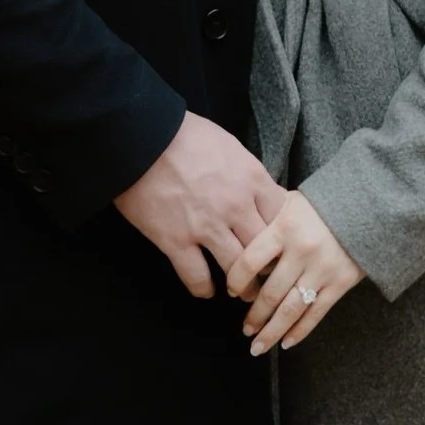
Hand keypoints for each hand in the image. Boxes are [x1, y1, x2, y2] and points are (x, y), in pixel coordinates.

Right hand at [113, 111, 287, 298]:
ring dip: (241, 286)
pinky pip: (197, 278)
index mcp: (251, 178)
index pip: (282, 218)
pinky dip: (204, 288)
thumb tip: (257, 193)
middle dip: (267, 267)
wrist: (142, 135)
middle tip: (265, 276)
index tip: (277, 243)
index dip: (281, 234)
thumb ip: (246, 172)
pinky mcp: (176, 241)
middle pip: (265, 250)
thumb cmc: (184, 133)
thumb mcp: (228, 144)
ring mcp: (206, 226)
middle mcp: (235, 206)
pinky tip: (207, 289)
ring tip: (240, 291)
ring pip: (237, 271)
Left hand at [226, 190, 364, 354]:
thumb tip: (238, 232)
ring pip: (291, 309)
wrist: (364, 208)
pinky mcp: (339, 283)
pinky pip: (315, 314)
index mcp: (284, 228)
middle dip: (255, 315)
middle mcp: (301, 251)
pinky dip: (299, 332)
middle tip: (245, 329)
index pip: (251, 260)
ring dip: (272, 331)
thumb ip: (266, 217)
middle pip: (270, 292)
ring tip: (258, 346)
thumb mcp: (290, 202)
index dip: (237, 280)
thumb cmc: (319, 205)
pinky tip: (286, 343)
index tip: (232, 291)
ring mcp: (321, 270)